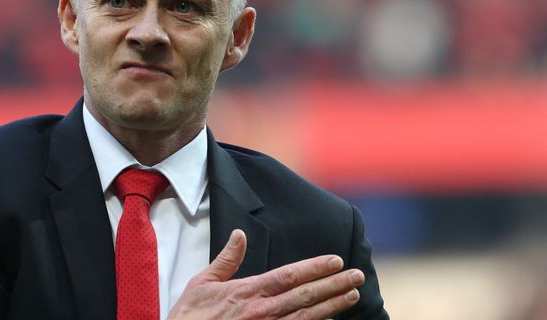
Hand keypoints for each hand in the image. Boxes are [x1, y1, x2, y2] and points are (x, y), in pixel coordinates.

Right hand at [167, 230, 363, 319]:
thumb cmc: (190, 316)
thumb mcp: (203, 281)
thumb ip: (226, 259)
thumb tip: (241, 234)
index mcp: (248, 292)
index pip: (289, 276)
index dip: (314, 268)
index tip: (335, 260)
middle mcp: (262, 311)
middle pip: (305, 296)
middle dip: (333, 285)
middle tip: (356, 275)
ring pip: (306, 317)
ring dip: (332, 306)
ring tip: (352, 295)